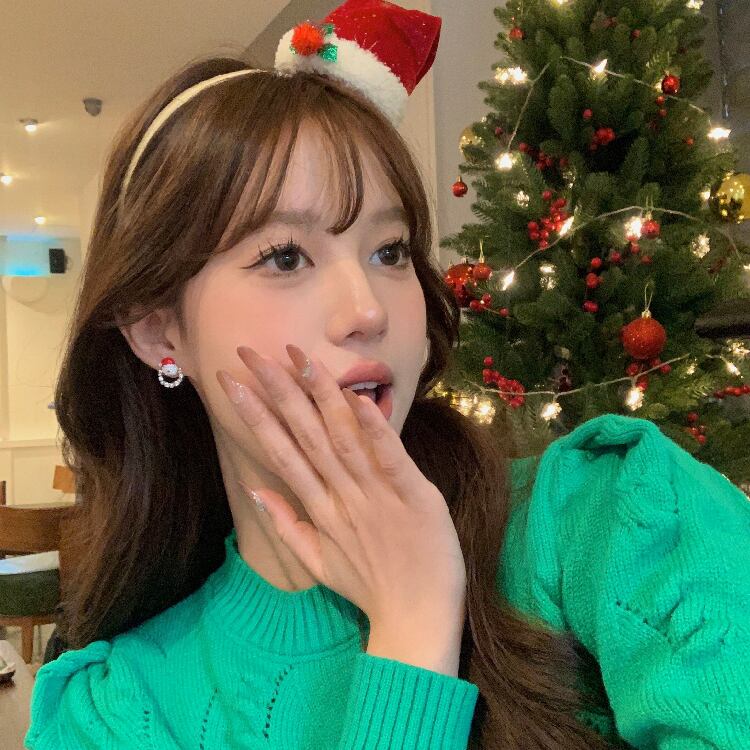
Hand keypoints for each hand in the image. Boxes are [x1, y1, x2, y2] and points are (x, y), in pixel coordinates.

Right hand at [216, 344, 466, 634]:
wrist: (415, 621)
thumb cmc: (370, 587)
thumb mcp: (318, 562)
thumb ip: (286, 525)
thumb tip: (259, 492)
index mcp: (319, 508)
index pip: (280, 451)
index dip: (255, 414)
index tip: (230, 381)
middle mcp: (340, 495)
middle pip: (303, 435)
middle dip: (276, 392)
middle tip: (249, 354)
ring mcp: (375, 495)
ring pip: (342, 438)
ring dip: (320, 397)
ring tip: (297, 359)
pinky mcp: (413, 496)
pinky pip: (389, 458)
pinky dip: (373, 430)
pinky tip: (357, 401)